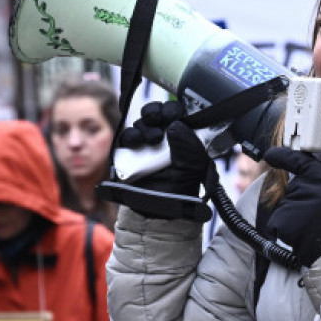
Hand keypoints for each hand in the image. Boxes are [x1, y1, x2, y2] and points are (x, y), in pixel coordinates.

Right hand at [113, 101, 211, 219]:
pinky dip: (131, 135)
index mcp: (184, 136)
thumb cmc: (181, 189)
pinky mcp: (130, 151)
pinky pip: (127, 136)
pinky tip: (137, 142)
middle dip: (159, 112)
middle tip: (162, 118)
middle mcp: (165, 136)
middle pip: (158, 113)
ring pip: (143, 122)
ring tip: (153, 138)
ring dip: (147, 126)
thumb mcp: (194, 166)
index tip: (176, 114)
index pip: (179, 113)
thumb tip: (176, 125)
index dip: (175, 109)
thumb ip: (189, 145)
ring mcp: (147, 143)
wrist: (160, 210)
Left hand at [263, 147, 320, 266]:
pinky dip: (283, 232)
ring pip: (284, 209)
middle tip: (314, 217)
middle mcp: (305, 187)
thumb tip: (298, 182)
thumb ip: (318, 185)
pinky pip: (276, 224)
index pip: (299, 161)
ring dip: (292, 219)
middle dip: (298, 203)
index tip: (271, 154)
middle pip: (291, 192)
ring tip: (310, 228)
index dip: (283, 156)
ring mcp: (291, 204)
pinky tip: (300, 236)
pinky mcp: (281, 220)